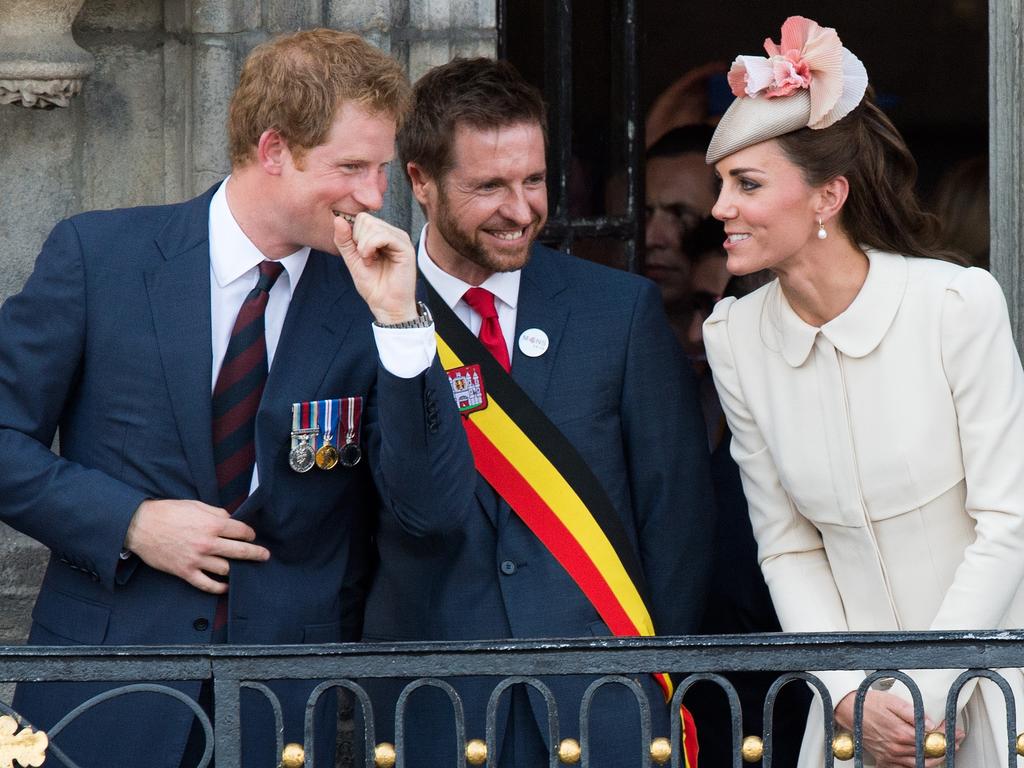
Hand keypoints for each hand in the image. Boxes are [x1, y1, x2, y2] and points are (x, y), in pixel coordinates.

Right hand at [124, 499, 269, 592]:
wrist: (141, 526)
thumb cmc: (168, 512)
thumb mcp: (195, 505)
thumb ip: (216, 513)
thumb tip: (230, 520)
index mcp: (212, 525)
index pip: (241, 531)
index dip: (250, 534)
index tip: (251, 536)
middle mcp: (208, 543)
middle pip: (240, 552)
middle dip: (256, 554)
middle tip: (264, 556)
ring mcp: (197, 560)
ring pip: (226, 569)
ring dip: (237, 570)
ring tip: (244, 570)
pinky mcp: (185, 572)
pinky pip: (207, 584)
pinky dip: (219, 587)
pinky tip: (227, 586)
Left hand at [334, 212, 417, 324]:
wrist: (386, 305)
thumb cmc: (373, 286)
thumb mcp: (352, 260)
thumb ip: (344, 240)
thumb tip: (338, 219)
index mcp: (382, 234)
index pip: (362, 218)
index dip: (353, 235)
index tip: (359, 254)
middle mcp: (393, 234)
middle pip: (366, 220)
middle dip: (358, 240)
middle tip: (365, 259)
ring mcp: (400, 239)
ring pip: (373, 226)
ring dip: (364, 246)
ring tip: (370, 262)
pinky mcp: (405, 247)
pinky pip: (383, 235)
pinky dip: (371, 247)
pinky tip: (372, 260)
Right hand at [835, 690, 962, 767]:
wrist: (848, 710)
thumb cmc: (868, 703)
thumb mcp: (892, 701)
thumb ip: (913, 713)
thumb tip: (930, 724)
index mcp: (901, 733)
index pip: (931, 738)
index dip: (946, 735)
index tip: (954, 730)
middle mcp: (896, 748)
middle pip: (929, 754)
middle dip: (945, 747)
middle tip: (955, 740)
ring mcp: (890, 755)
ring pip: (920, 764)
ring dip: (935, 759)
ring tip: (944, 750)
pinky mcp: (884, 759)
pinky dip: (917, 765)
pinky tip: (922, 760)